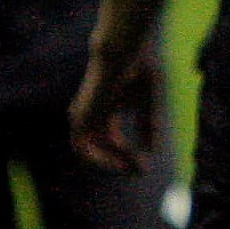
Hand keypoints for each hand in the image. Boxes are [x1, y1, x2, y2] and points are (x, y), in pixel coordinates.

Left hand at [70, 41, 161, 172]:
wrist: (120, 57)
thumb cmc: (136, 73)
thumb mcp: (147, 104)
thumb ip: (147, 127)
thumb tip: (151, 151)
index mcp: (105, 109)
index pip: (113, 139)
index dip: (128, 153)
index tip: (146, 165)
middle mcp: (91, 115)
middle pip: (103, 147)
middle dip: (122, 161)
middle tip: (142, 170)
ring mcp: (82, 117)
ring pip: (91, 150)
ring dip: (112, 162)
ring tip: (132, 168)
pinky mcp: (78, 118)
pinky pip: (83, 148)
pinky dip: (100, 157)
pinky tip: (120, 161)